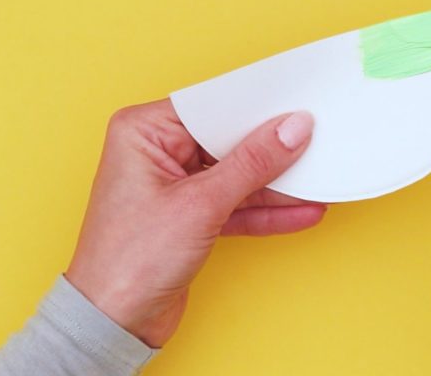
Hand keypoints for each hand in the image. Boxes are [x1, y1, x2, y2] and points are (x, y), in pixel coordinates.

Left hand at [65, 99, 324, 347]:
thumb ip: (252, 164)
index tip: (297, 106)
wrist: (112, 324)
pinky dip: (266, 210)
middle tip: (316, 140)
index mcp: (143, 132)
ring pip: (237, 173)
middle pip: (227, 139)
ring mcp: (174, 186)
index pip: (212, 107)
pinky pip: (236, 203)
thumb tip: (292, 129)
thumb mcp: (201, 204)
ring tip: (319, 179)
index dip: (256, 107)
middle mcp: (156, 152)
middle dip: (272, 147)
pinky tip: (302, 210)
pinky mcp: (190, 217)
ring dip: (276, 183)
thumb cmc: (128, 261)